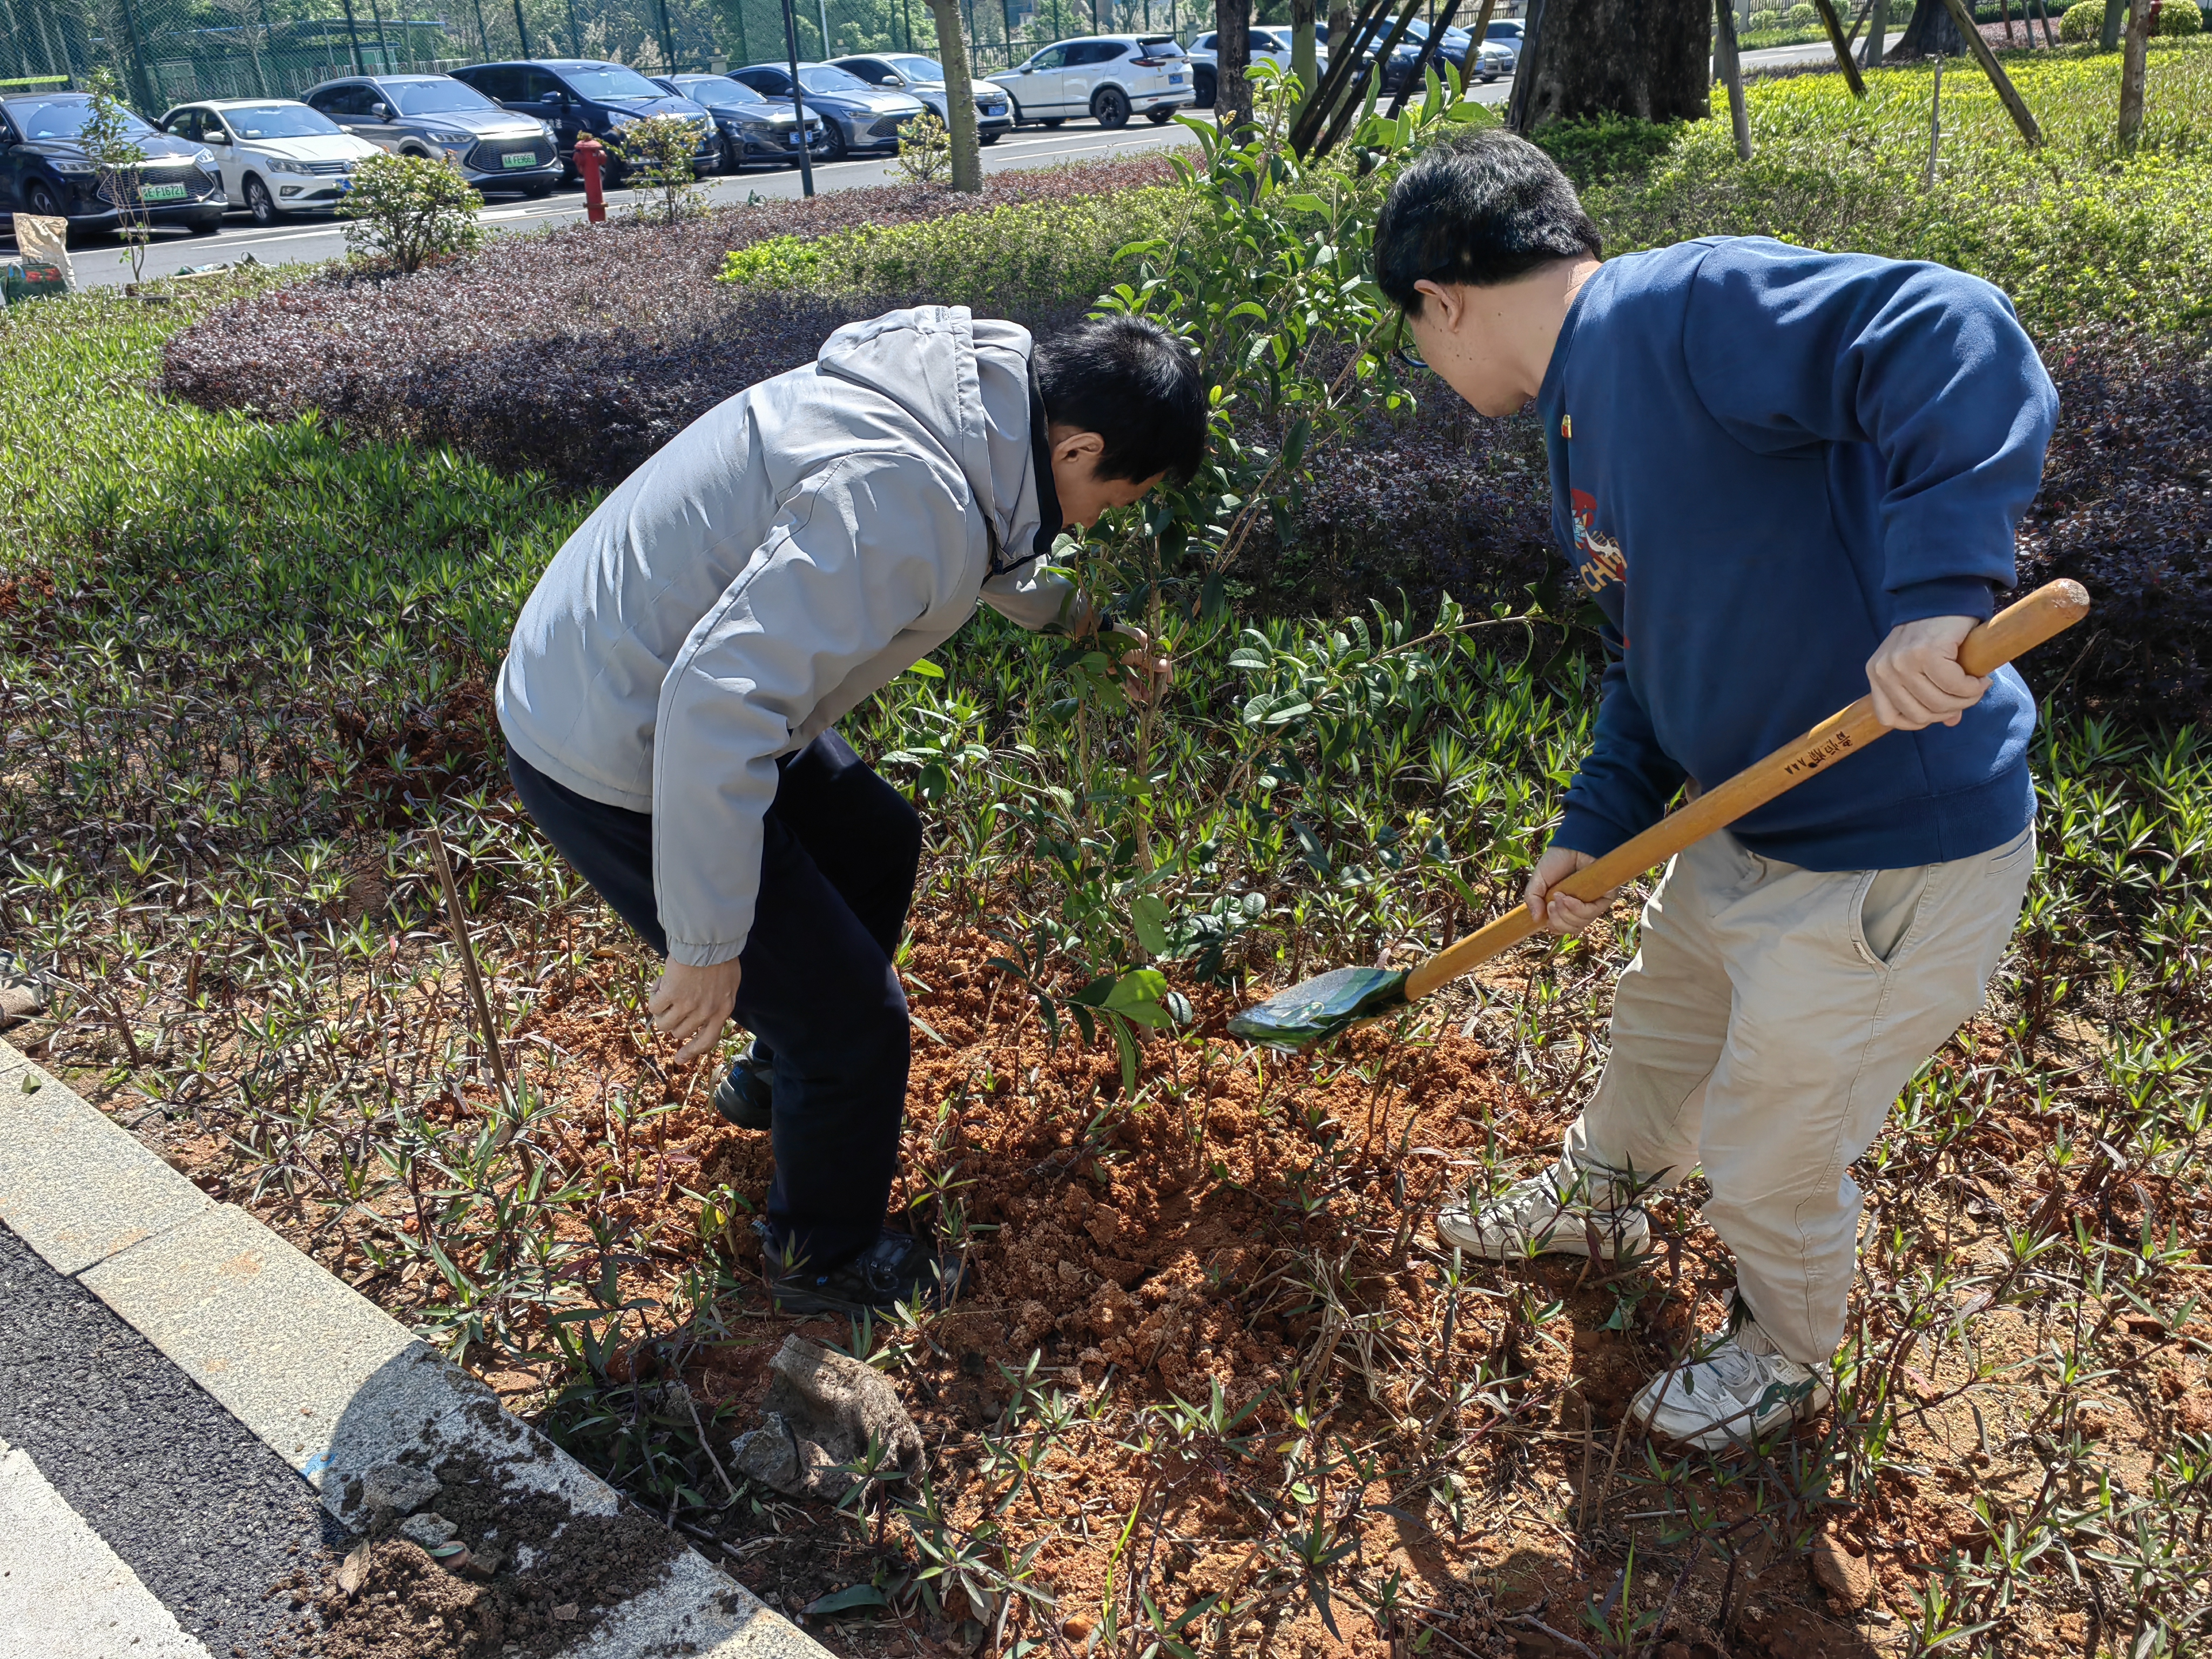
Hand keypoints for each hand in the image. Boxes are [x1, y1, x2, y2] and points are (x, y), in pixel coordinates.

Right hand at [648, 957, 742, 1065]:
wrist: (710, 940)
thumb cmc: (721, 957)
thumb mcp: (729, 985)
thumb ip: (718, 1002)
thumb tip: (701, 1015)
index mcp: (722, 1010)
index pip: (707, 1040)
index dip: (691, 1051)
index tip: (678, 1059)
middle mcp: (705, 1012)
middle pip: (680, 1032)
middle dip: (673, 1023)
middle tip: (671, 1008)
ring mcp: (687, 1005)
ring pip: (665, 1024)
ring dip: (661, 1013)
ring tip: (663, 996)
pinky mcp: (671, 995)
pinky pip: (654, 1007)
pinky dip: (654, 998)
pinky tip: (659, 985)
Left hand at [1102, 624, 1173, 705]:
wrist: (1095, 639)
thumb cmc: (1119, 639)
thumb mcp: (1137, 650)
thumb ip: (1151, 661)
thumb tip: (1167, 666)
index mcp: (1144, 643)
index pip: (1158, 657)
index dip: (1165, 669)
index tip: (1169, 680)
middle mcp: (1136, 653)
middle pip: (1148, 669)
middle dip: (1155, 681)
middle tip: (1161, 692)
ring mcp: (1126, 662)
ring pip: (1137, 677)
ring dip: (1143, 688)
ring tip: (1150, 699)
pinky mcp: (1116, 670)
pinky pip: (1126, 680)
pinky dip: (1132, 688)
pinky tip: (1138, 697)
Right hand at [1525, 845, 1611, 936]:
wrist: (1573, 844)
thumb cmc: (1558, 860)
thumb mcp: (1538, 880)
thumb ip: (1533, 899)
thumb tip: (1535, 919)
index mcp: (1565, 906)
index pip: (1561, 927)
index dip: (1553, 925)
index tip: (1546, 911)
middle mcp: (1580, 907)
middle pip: (1570, 928)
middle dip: (1557, 920)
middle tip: (1551, 904)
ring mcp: (1593, 903)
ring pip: (1580, 923)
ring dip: (1566, 913)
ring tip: (1559, 897)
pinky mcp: (1605, 897)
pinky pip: (1591, 913)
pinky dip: (1576, 908)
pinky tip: (1568, 898)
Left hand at [1866, 616, 1988, 731]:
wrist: (1944, 595)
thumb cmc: (1933, 633)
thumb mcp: (1921, 665)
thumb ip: (1929, 695)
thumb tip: (1949, 722)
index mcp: (1876, 674)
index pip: (1888, 717)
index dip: (1917, 721)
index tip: (1940, 711)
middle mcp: (1884, 670)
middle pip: (1919, 714)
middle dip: (1949, 710)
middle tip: (1968, 696)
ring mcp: (1903, 662)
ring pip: (1938, 703)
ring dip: (1965, 699)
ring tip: (1976, 687)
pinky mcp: (1927, 653)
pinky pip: (1955, 686)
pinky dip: (1972, 687)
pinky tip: (1980, 679)